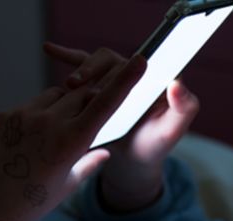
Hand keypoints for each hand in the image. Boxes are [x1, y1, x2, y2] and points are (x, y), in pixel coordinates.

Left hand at [0, 52, 147, 220]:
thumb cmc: (33, 203)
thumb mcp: (68, 184)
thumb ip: (90, 163)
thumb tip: (106, 152)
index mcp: (71, 142)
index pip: (105, 103)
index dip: (125, 81)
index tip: (139, 60)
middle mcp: (48, 123)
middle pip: (82, 95)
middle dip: (92, 100)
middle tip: (92, 115)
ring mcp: (24, 116)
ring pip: (57, 95)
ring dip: (66, 104)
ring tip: (56, 134)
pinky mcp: (5, 115)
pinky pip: (33, 105)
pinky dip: (41, 114)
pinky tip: (32, 140)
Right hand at [43, 42, 199, 211]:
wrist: (132, 158)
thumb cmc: (154, 145)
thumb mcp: (171, 132)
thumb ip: (184, 109)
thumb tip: (177, 83)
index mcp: (156, 79)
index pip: (144, 64)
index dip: (129, 67)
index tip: (117, 74)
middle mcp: (135, 72)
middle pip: (114, 61)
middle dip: (96, 71)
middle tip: (80, 84)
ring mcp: (115, 76)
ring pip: (95, 62)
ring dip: (82, 70)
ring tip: (70, 84)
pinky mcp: (97, 81)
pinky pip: (81, 64)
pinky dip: (66, 55)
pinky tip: (49, 49)